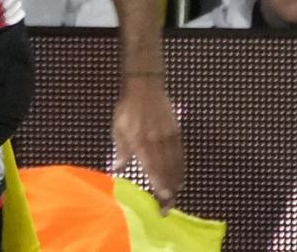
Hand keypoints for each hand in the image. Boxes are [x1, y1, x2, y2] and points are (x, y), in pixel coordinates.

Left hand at [111, 75, 183, 211]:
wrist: (145, 89)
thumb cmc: (128, 110)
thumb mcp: (118, 129)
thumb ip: (121, 151)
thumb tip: (117, 169)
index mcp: (140, 141)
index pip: (151, 166)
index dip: (158, 182)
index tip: (163, 197)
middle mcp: (155, 141)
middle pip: (165, 169)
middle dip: (167, 189)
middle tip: (167, 206)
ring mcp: (167, 137)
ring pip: (174, 164)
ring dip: (175, 181)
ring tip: (174, 196)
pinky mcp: (175, 132)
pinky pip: (180, 154)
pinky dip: (180, 168)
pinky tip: (180, 177)